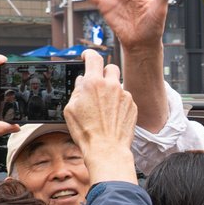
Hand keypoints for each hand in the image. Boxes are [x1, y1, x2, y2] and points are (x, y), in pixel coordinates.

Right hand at [63, 49, 138, 186]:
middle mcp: (111, 85)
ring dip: (112, 91)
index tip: (86, 57)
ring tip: (104, 108)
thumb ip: (77, 91)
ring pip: (118, 85)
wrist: (107, 149)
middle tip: (98, 84)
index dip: (89, 54)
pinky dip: (119, 103)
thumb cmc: (86, 132)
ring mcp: (124, 95)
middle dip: (104, 73)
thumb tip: (81, 82)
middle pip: (110, 67)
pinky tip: (112, 117)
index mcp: (93, 83)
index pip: (93, 57)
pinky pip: (125, 98)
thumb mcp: (71, 109)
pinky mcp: (132, 105)